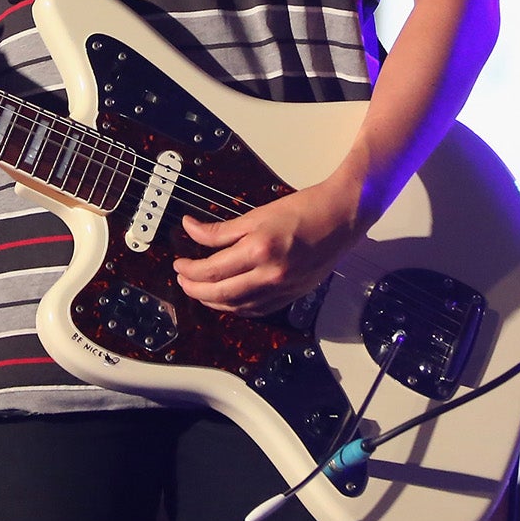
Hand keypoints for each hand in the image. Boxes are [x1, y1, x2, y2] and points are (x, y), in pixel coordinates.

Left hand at [173, 171, 367, 315]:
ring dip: (213, 301)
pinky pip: (257, 310)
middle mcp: (270, 275)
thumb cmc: (305, 210)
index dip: (190, 269)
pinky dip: (237, 307)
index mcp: (259, 250)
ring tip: (199, 289)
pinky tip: (228, 300)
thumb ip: (221, 229)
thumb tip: (192, 229)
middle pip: (220, 294)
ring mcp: (282, 289)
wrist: (340, 217)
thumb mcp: (256, 214)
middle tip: (182, 279)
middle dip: (195, 289)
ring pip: (237, 307)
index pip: (212, 270)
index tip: (179, 263)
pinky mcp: (291, 295)